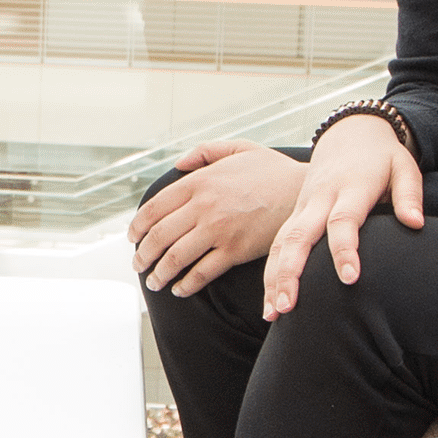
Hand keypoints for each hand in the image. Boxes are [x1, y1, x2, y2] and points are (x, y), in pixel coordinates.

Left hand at [128, 140, 302, 295]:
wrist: (305, 191)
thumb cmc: (272, 171)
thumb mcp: (238, 148)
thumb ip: (205, 153)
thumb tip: (178, 165)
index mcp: (200, 182)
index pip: (154, 208)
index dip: (137, 227)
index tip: (133, 238)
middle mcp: (204, 206)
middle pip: (159, 236)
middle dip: (142, 255)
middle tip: (139, 264)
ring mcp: (219, 229)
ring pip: (176, 257)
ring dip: (159, 273)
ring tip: (154, 281)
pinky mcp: (236, 251)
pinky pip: (202, 272)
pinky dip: (186, 284)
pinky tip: (180, 288)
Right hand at [260, 112, 426, 320]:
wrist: (350, 134)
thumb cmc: (381, 157)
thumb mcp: (403, 166)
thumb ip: (409, 194)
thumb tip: (415, 223)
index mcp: (350, 188)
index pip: (343, 221)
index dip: (345, 250)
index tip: (350, 279)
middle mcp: (320, 198)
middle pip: (300, 236)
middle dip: (291, 272)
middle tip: (290, 307)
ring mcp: (303, 207)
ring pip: (281, 244)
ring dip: (274, 279)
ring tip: (274, 315)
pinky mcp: (294, 214)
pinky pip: (276, 245)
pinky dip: (270, 275)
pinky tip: (270, 305)